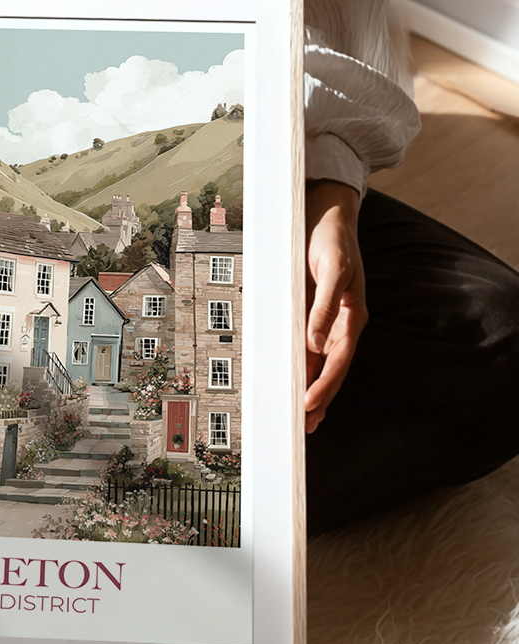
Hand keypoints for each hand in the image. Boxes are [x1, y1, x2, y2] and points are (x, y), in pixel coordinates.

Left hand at [304, 180, 366, 433]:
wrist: (325, 214)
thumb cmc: (331, 239)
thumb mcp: (332, 267)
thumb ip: (325, 305)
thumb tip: (315, 342)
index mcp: (352, 318)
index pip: (338, 361)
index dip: (324, 385)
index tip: (309, 406)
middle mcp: (340, 325)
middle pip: (329, 370)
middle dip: (318, 400)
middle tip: (302, 429)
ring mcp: (325, 321)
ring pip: (318, 364)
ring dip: (309, 390)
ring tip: (300, 420)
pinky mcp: (311, 314)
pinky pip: (305, 349)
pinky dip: (300, 369)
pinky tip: (292, 384)